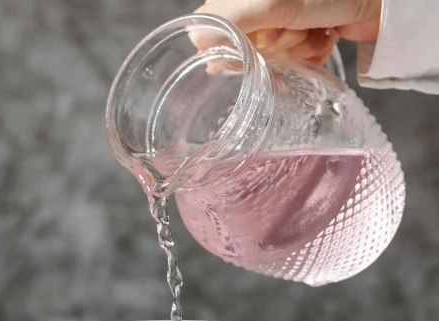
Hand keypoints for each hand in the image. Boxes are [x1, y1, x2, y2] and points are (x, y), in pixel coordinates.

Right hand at [194, 0, 381, 64]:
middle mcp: (262, 3)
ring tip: (316, 30)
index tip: (260, 39)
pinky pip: (294, 56)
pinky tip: (324, 37)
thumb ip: (230, 18)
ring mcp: (285, 16)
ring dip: (296, 50)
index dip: (238, 41)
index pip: (218, 25)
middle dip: (275, 44)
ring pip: (271, 54)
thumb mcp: (273, 2)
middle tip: (295, 28)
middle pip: (246, 44)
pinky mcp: (305, 29)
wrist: (384, 0)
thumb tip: (195, 39)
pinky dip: (311, 53)